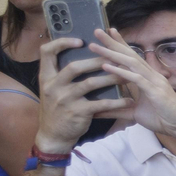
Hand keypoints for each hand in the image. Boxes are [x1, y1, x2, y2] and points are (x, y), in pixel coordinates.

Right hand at [33, 34, 131, 153]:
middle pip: (74, 66)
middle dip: (96, 61)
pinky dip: (117, 102)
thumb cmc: (58, 108)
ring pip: (90, 83)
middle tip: (114, 57)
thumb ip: (62, 74)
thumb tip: (82, 54)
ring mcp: (64, 99)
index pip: (47, 52)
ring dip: (111, 79)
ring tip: (126, 77)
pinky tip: (129, 100)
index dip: (62, 43)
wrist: (53, 135)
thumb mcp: (53, 89)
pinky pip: (100, 104)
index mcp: (46, 76)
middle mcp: (53, 86)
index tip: (81, 40)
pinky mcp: (77, 112)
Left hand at [90, 30, 175, 151]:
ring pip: (131, 63)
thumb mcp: (134, 114)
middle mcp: (152, 75)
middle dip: (113, 42)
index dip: (120, 44)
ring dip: (112, 53)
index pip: (132, 57)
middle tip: (97, 31)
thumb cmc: (162, 119)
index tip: (107, 33)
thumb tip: (98, 111)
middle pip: (130, 54)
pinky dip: (120, 72)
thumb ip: (117, 110)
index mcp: (148, 78)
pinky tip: (107, 66)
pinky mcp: (155, 91)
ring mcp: (154, 82)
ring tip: (96, 46)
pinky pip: (135, 78)